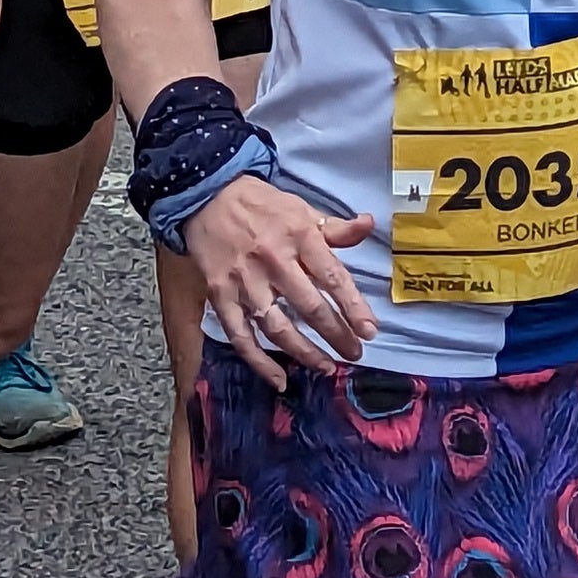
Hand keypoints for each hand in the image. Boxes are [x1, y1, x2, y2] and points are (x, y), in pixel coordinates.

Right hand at [183, 171, 378, 392]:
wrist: (207, 197)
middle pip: (309, 307)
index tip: (369, 331)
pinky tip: (278, 379)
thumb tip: (368, 225)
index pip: (332, 276)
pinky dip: (259, 362)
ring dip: (304, 353)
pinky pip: (241, 336)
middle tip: (354, 354)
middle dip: (336, 335)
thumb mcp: (302, 209)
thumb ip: (335, 227)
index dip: (353, 306)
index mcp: (299, 235)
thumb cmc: (262, 205)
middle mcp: (274, 260)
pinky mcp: (221, 296)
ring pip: (277, 327)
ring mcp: (245, 282)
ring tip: (325, 367)